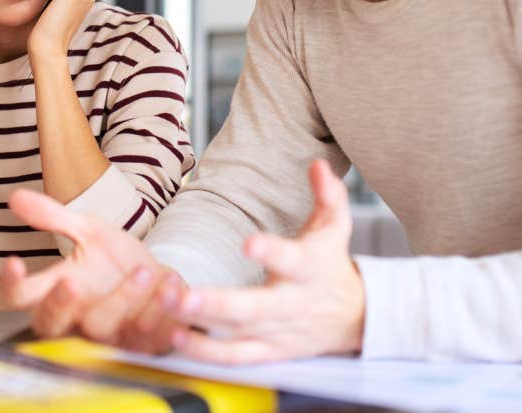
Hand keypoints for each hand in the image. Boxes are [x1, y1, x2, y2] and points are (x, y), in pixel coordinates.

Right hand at [0, 189, 175, 347]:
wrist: (162, 280)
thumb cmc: (117, 261)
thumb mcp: (90, 232)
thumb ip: (55, 218)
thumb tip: (15, 197)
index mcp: (56, 292)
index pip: (19, 297)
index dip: (12, 285)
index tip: (13, 262)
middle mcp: (74, 320)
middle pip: (49, 324)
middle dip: (58, 305)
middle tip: (70, 282)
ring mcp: (105, 337)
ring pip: (101, 327)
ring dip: (122, 299)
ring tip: (143, 271)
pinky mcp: (139, 347)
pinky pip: (144, 337)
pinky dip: (159, 311)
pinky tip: (171, 288)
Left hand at [170, 159, 365, 363]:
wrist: (355, 317)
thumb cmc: (331, 265)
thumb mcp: (335, 228)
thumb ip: (327, 195)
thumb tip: (317, 164)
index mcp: (308, 269)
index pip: (292, 260)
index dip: (272, 251)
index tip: (249, 242)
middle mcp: (290, 304)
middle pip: (253, 308)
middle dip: (215, 304)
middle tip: (181, 295)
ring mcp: (276, 332)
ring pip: (236, 335)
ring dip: (199, 326)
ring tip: (166, 307)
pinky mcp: (266, 352)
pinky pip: (232, 358)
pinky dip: (204, 353)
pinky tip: (174, 337)